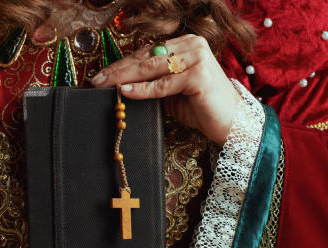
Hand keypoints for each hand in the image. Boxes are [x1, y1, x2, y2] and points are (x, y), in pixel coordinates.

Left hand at [91, 34, 240, 145]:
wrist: (231, 122)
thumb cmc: (202, 107)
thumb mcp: (173, 91)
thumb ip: (153, 82)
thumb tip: (122, 85)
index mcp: (185, 44)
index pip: (147, 53)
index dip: (123, 64)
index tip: (102, 74)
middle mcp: (192, 45)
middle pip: (146, 57)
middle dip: (118, 70)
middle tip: (96, 80)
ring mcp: (196, 58)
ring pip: (151, 68)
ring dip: (124, 77)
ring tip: (104, 85)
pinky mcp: (198, 75)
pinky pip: (162, 84)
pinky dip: (142, 89)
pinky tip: (125, 91)